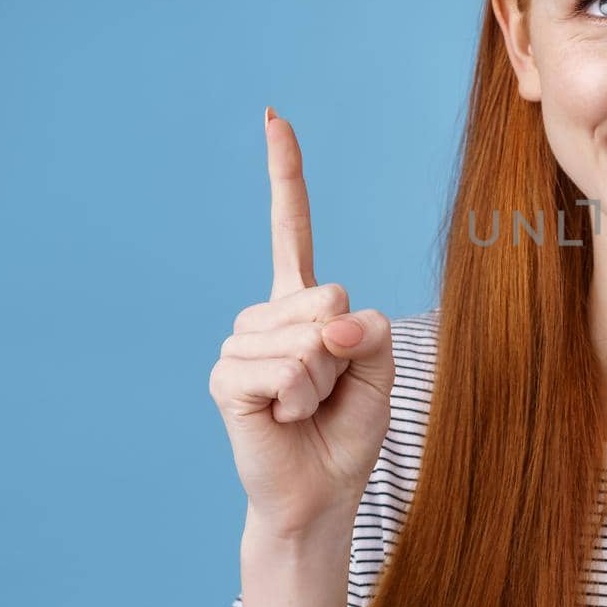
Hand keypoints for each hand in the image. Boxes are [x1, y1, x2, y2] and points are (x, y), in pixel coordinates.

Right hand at [208, 107, 394, 537]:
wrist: (321, 491)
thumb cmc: (348, 428)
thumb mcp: (380, 369)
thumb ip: (370, 332)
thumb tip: (332, 325)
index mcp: (303, 303)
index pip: (293, 227)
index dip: (285, 172)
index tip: (273, 115)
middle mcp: (265, 314)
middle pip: (331, 295)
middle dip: (347, 350)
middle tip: (330, 390)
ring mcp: (240, 342)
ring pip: (311, 337)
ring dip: (325, 382)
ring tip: (307, 407)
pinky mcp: (226, 376)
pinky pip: (286, 369)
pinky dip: (300, 399)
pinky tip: (284, 417)